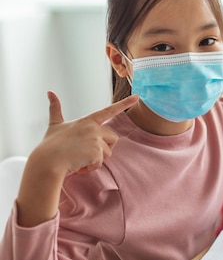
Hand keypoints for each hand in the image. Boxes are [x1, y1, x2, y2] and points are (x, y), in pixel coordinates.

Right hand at [15, 92, 137, 226]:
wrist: (47, 162)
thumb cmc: (50, 145)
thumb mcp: (55, 125)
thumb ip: (55, 109)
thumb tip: (49, 92)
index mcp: (87, 120)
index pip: (109, 111)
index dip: (124, 104)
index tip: (138, 97)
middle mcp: (94, 128)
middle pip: (113, 139)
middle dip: (103, 149)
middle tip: (85, 153)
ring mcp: (96, 139)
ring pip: (108, 152)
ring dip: (96, 160)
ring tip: (80, 159)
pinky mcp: (96, 151)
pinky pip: (100, 163)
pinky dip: (90, 167)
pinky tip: (79, 165)